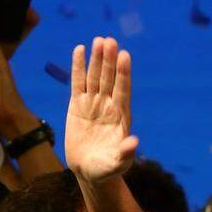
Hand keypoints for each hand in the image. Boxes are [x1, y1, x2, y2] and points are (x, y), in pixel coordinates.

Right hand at [65, 37, 137, 183]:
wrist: (90, 171)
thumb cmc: (107, 169)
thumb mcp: (117, 164)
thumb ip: (125, 153)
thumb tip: (134, 142)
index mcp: (121, 116)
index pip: (123, 90)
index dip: (123, 73)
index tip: (125, 55)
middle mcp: (108, 106)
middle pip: (109, 79)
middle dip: (109, 60)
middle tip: (109, 40)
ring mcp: (93, 104)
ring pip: (95, 77)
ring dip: (97, 59)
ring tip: (98, 40)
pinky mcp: (77, 105)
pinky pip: (77, 83)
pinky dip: (78, 67)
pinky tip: (79, 50)